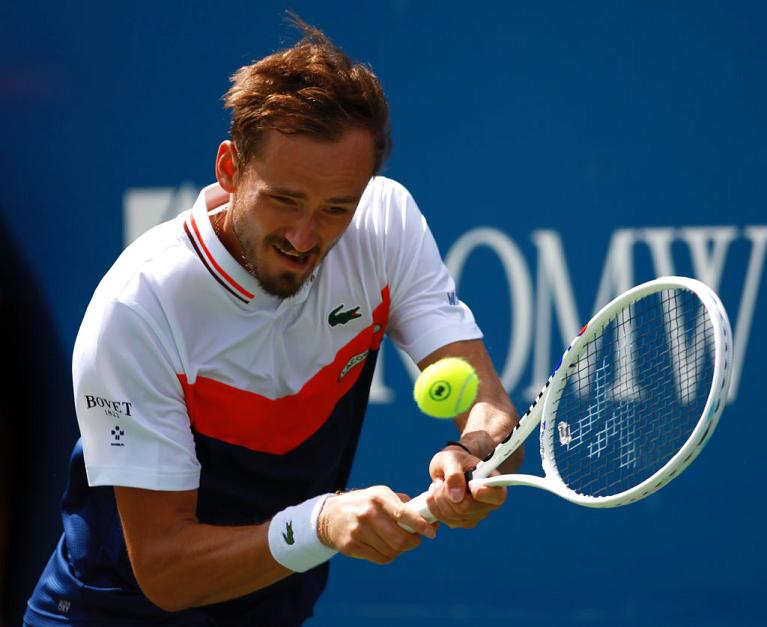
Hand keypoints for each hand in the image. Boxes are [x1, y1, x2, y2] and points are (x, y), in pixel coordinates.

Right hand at [317, 486, 437, 563]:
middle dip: (412, 542)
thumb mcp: (381, 495)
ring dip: (399, 550)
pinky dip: (387, 555)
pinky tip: (383, 546)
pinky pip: (380, 558)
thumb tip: (431, 520)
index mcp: (379, 497)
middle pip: (399, 539)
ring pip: (391, 551)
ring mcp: (358, 530)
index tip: (432, 533)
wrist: (331, 515)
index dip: (420, 525)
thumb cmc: (365, 504)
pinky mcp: (351, 546)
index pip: (403, 513)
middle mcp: (368, 513)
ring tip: (395, 541)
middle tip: (415, 540)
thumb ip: (405, 505)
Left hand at [425, 445, 506, 527]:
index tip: (470, 484)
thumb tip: (456, 497)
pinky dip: (436, 507)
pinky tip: (437, 494)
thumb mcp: (451, 459)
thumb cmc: (454, 460)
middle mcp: (489, 502)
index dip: (482, 493)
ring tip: (439, 484)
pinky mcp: (464, 522)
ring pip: (453, 515)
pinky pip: (447, 520)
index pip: (497, 496)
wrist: (448, 467)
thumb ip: (454, 474)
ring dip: (439, 499)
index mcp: (493, 482)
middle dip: (446, 494)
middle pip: (466, 508)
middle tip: (442, 480)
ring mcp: (477, 514)